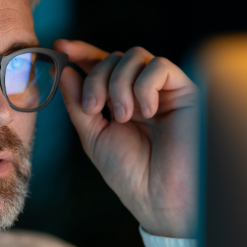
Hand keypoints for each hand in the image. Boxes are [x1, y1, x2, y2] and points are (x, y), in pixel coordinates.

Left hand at [55, 40, 198, 238]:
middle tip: (93, 108)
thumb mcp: (93, 136)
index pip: (102, 65)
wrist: (159, 198)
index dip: (82, 52)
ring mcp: (164, 91)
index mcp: (121, 101)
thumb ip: (78, 104)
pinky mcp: (186, 92)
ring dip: (118, 83)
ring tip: (122, 117)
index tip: (60, 48)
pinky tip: (145, 112)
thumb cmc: (130, 173)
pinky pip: (160, 66)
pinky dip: (145, 85)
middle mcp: (143, 92)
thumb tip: (65, 71)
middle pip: (114, 58)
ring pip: (135, 56)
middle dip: (96, 78)